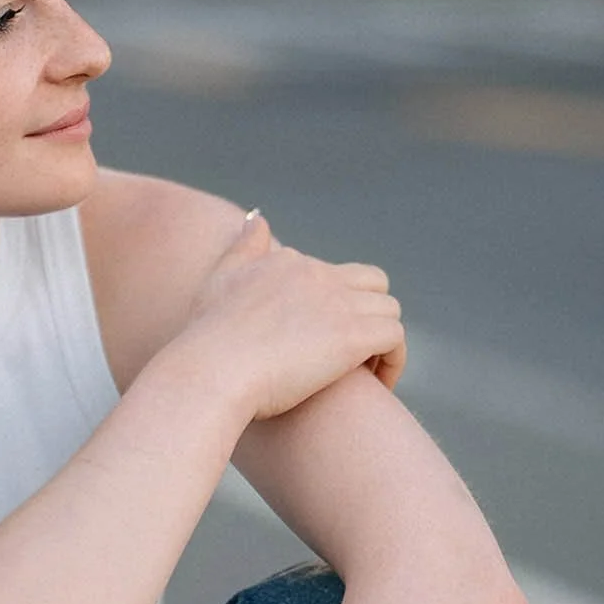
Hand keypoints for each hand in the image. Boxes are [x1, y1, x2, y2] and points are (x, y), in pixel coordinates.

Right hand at [178, 211, 404, 423]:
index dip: (336, 310)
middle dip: (371, 315)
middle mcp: (318, 274)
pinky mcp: (353, 335)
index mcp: (289, 262)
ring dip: (384, 341)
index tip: (321, 343)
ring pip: (389, 310)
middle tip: (353, 355)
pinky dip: (394, 361)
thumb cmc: (207, 337)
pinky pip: (396, 337)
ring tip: (366, 376)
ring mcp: (338, 303)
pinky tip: (375, 385)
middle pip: (374, 283)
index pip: (335, 274)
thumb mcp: (220, 279)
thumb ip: (242, 248)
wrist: (212, 370)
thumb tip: (258, 218)